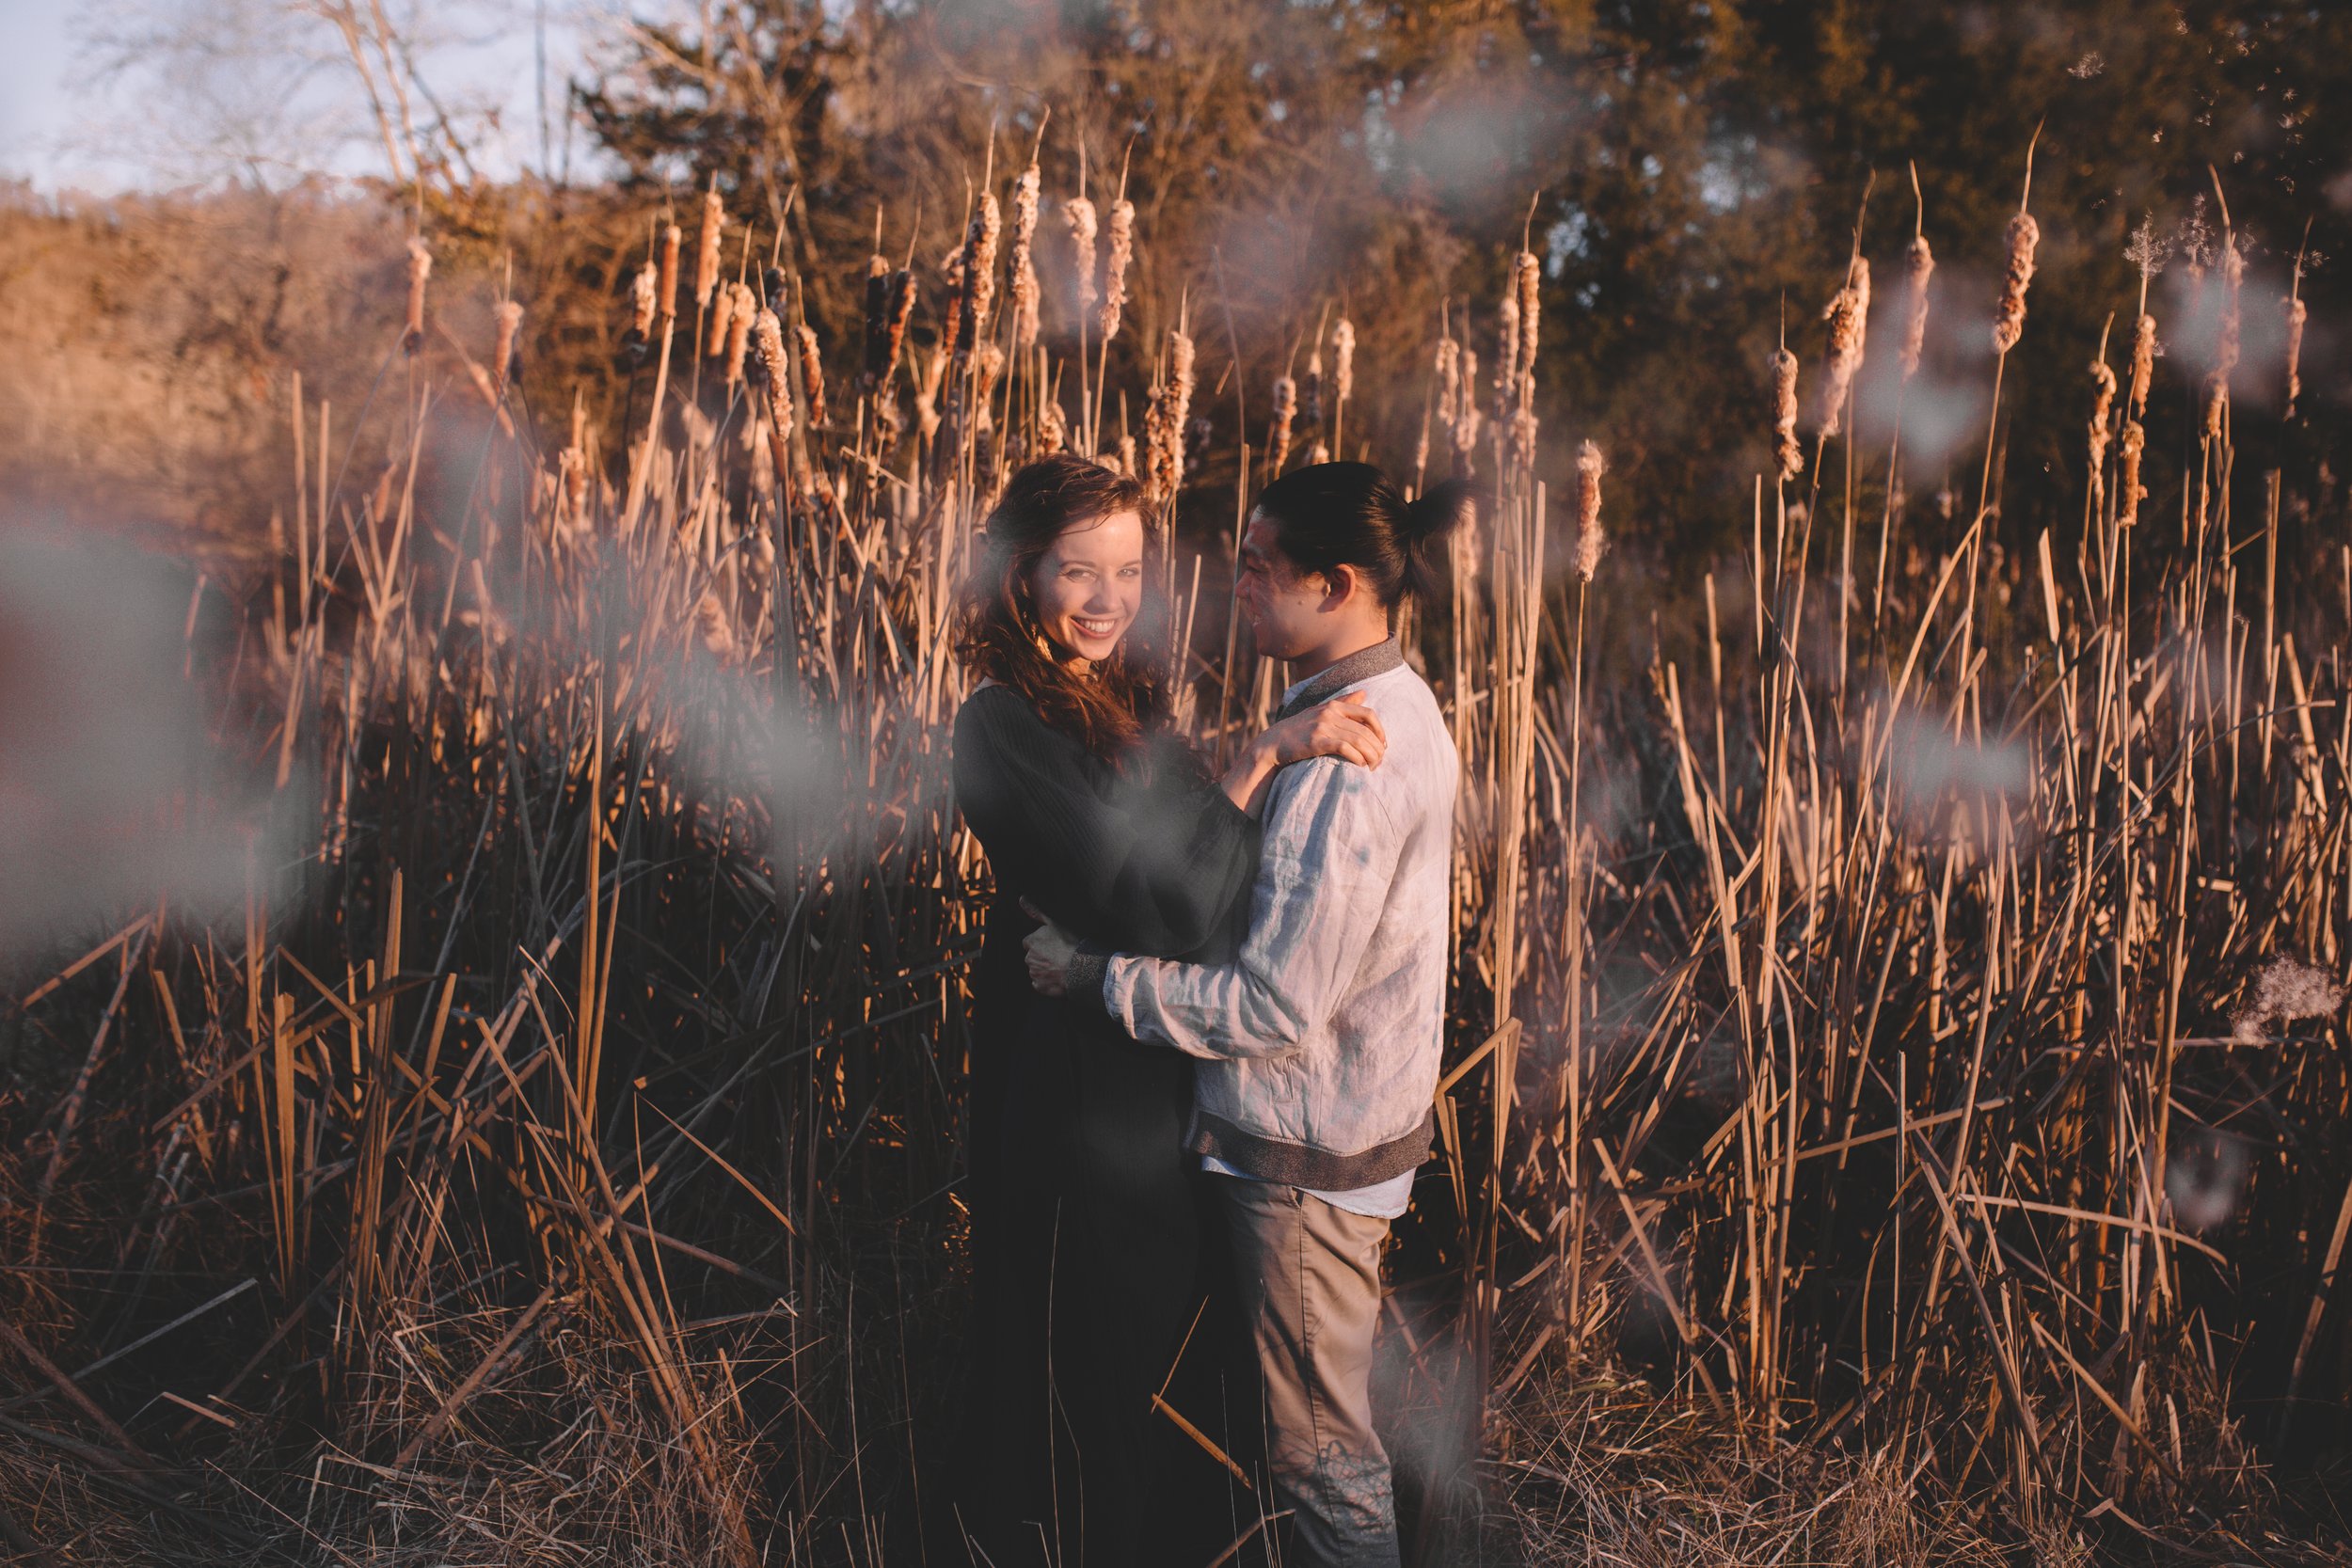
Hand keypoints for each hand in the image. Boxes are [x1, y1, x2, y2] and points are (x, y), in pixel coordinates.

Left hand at [1019, 898, 1078, 996]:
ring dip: (1044, 969)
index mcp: (1031, 942)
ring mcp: (1034, 974)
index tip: (1051, 945)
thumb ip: (1035, 911)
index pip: (1029, 942)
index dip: (1040, 943)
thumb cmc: (1070, 943)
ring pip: (1036, 970)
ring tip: (1060, 967)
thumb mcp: (1054, 922)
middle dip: (1041, 957)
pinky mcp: (1040, 987)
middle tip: (1057, 956)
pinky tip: (1058, 977)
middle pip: (1031, 957)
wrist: (1081, 967)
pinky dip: (1046, 982)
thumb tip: (1021, 898)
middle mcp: (1029, 958)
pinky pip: (1040, 984)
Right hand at [1259, 697, 1386, 769]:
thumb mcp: (1321, 711)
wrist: (1273, 743)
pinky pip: (1345, 748)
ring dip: (1370, 756)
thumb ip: (1343, 702)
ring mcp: (1322, 727)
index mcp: (1333, 706)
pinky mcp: (1316, 741)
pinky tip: (1360, 765)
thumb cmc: (1299, 729)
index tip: (1382, 744)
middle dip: (1377, 748)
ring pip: (1358, 740)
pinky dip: (1357, 757)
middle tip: (1379, 761)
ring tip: (1373, 766)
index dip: (1380, 730)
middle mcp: (1329, 713)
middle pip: (1366, 730)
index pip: (1368, 714)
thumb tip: (1364, 693)